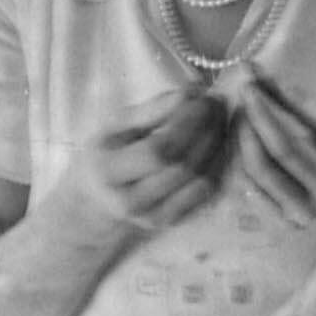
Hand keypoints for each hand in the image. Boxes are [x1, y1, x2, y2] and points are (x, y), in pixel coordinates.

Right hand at [51, 88, 232, 246]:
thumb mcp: (114, 128)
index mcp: (109, 172)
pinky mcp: (171, 221)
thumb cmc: (105, 156)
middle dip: (205, 129)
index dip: (185, 122)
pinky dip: (216, 163)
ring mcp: (153, 216)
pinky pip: (204, 192)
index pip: (157, 150)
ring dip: (216, 144)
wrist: (95, 203)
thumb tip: (188, 93)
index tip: (201, 96)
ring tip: (219, 117)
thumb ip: (150, 111)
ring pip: (198, 179)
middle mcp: (131, 201)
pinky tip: (218, 141)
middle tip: (216, 102)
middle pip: (182, 165)